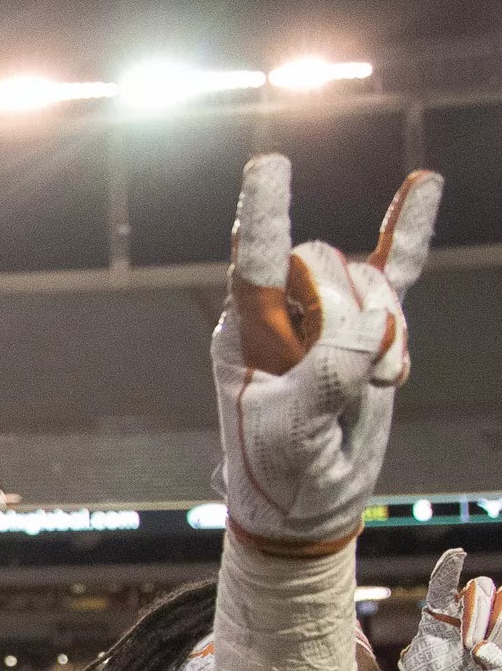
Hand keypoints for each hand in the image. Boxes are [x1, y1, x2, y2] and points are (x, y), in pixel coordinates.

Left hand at [212, 154, 440, 554]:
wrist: (310, 503)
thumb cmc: (282, 471)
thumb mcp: (295, 432)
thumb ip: (326, 374)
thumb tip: (369, 325)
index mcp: (245, 332)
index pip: (254, 262)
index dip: (266, 214)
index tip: (268, 166)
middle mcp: (281, 313)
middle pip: (329, 266)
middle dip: (357, 311)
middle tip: (365, 375)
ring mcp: (326, 318)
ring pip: (371, 280)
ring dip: (390, 329)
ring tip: (380, 381)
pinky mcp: (367, 332)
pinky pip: (394, 271)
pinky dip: (409, 233)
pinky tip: (425, 187)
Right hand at [378, 548, 501, 670]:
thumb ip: (499, 670)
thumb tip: (482, 649)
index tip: (489, 631)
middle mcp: (488, 621)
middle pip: (498, 598)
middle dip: (493, 617)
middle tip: (476, 650)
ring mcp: (462, 617)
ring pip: (476, 593)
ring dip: (476, 612)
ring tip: (467, 645)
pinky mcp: (434, 619)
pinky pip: (441, 589)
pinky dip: (447, 570)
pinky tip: (456, 555)